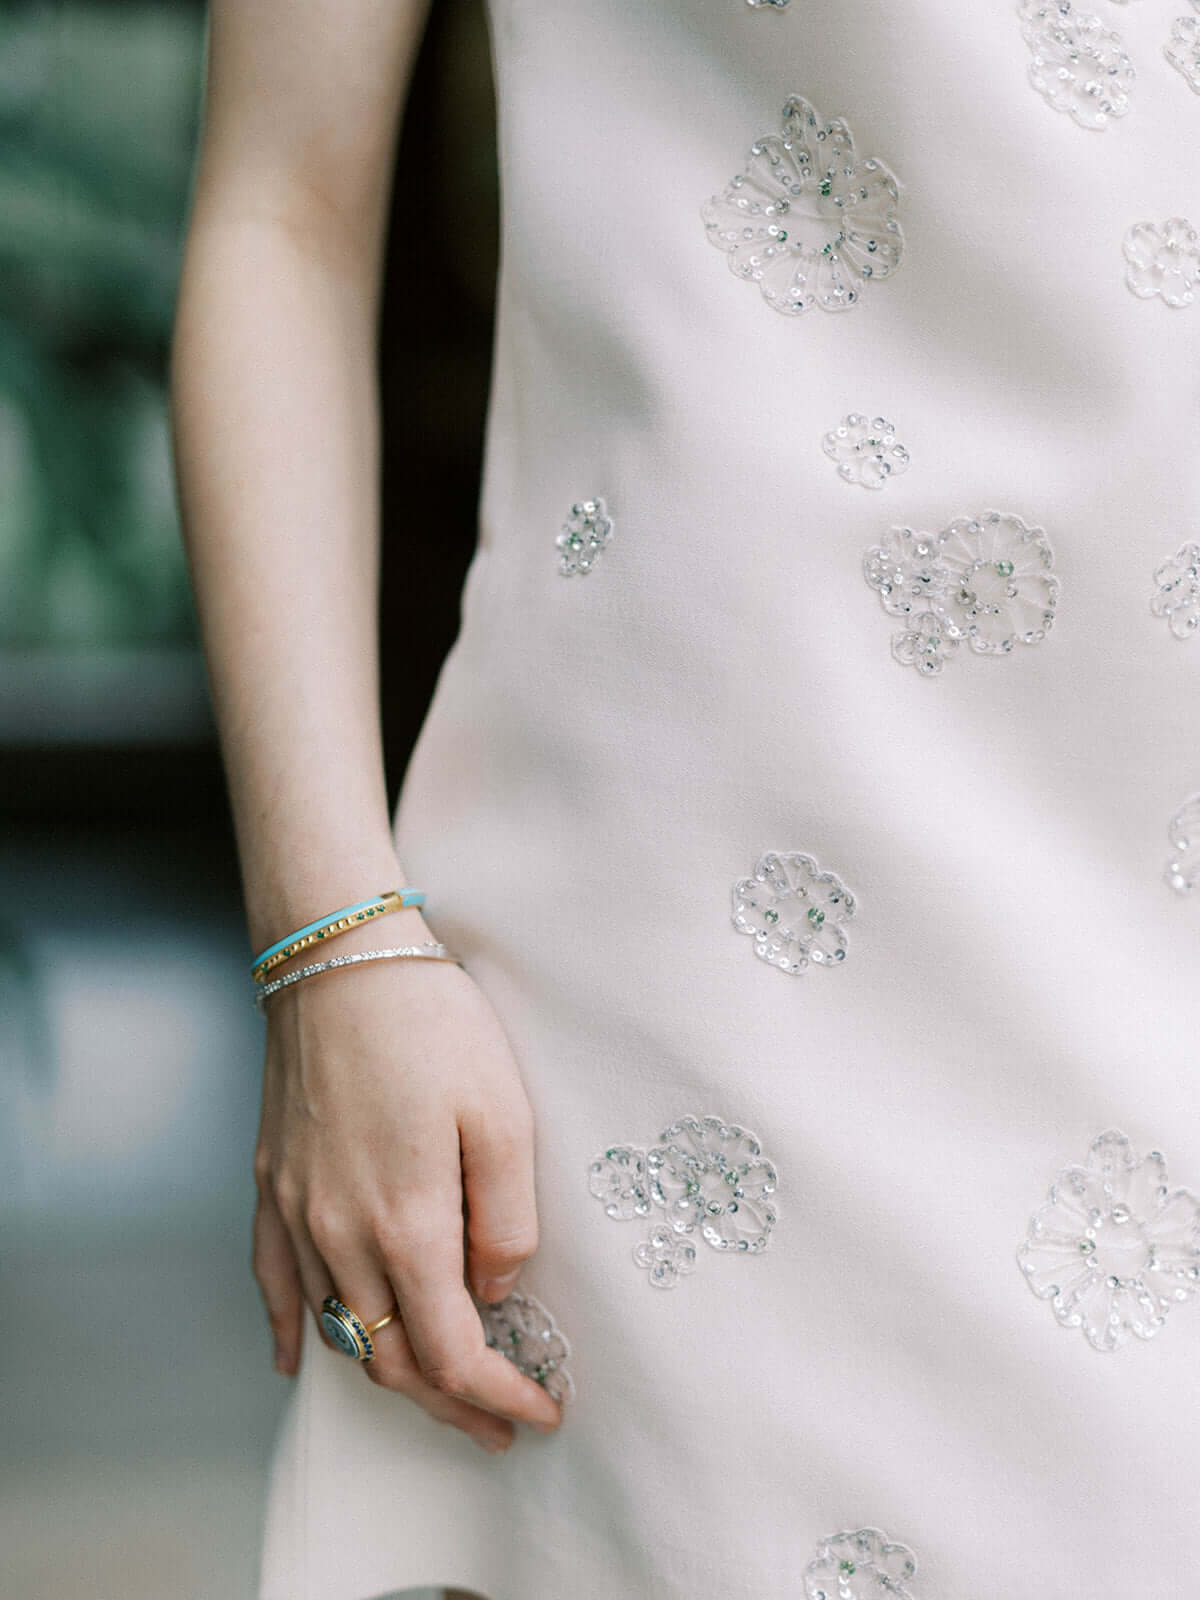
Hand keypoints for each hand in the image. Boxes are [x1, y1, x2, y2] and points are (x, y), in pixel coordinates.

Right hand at [250, 941, 560, 1452]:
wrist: (338, 957)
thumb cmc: (431, 1025)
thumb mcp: (504, 1115)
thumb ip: (506, 1220)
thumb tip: (498, 1290)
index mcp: (407, 1225)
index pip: (452, 1351)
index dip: (498, 1395)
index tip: (538, 1412)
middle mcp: (340, 1236)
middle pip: (390, 1359)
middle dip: (449, 1405)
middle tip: (496, 1426)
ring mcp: (297, 1213)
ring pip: (338, 1330)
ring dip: (387, 1374)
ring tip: (433, 1392)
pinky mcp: (271, 1183)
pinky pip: (272, 1282)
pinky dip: (290, 1330)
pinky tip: (296, 1358)